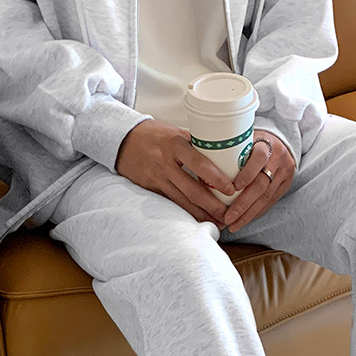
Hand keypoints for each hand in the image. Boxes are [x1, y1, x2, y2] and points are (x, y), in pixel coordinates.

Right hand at [114, 119, 234, 224]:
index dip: (217, 179)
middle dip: (213, 206)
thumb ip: (196, 144)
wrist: (124, 140)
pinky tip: (199, 219)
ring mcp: (157, 178)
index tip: (231, 190)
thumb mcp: (176, 133)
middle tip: (228, 215)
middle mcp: (166, 163)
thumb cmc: (156, 134)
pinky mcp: (151, 189)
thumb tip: (225, 155)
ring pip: (183, 202)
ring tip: (219, 222)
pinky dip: (187, 214)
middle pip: (193, 190)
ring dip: (202, 215)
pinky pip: (172, 204)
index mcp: (175, 144)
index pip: (200, 163)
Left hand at [222, 130, 294, 232]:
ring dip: (248, 214)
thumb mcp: (244, 140)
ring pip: (266, 197)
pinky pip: (270, 202)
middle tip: (228, 217)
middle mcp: (278, 158)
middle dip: (243, 204)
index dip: (246, 174)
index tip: (233, 188)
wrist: (279, 143)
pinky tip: (244, 220)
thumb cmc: (253, 143)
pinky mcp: (286, 185)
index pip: (258, 158)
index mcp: (266, 143)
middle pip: (261, 184)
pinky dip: (256, 212)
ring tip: (233, 224)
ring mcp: (284, 173)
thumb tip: (202, 166)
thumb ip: (230, 150)